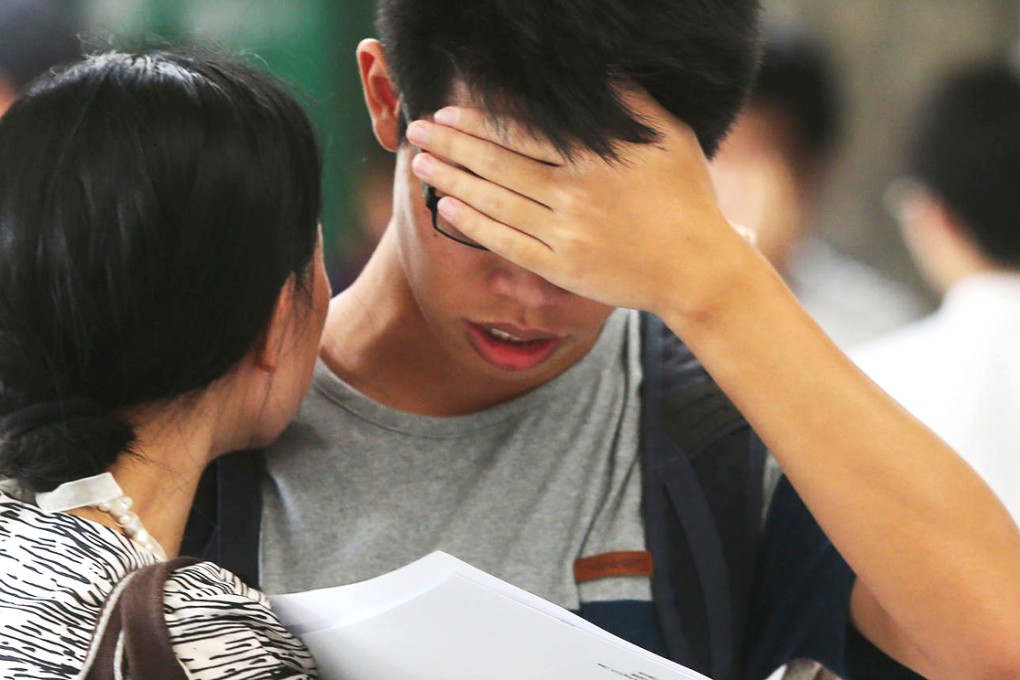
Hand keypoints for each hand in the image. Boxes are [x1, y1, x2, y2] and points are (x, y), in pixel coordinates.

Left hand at [406, 95, 758, 318]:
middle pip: (498, 163)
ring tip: (419, 165)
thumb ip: (628, 103)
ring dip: (451, 181)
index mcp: (595, 156)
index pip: (522, 132)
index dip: (478, 121)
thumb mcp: (669, 136)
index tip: (448, 111)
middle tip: (416, 132)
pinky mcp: (562, 267)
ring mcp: (565, 232)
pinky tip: (446, 209)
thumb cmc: (686, 198)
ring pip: (495, 201)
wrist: (698, 269)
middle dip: (450, 146)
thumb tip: (595, 72)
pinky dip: (474, 225)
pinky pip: (507, 243)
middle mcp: (575, 192)